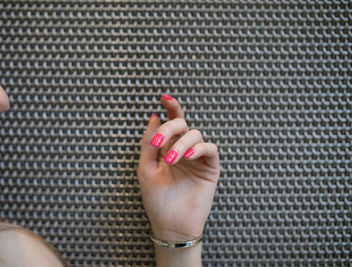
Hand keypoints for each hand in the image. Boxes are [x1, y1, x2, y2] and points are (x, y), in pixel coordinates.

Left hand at [137, 95, 219, 240]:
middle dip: (170, 127)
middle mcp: (182, 150)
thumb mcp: (145, 168)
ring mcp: (197, 158)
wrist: (170, 225)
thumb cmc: (156, 199)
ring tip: (171, 160)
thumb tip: (153, 116)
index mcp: (167, 148)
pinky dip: (199, 148)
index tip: (164, 97)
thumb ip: (148, 143)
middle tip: (159, 144)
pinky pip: (210, 148)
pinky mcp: (210, 168)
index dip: (171, 108)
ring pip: (195, 134)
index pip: (171, 123)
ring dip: (182, 143)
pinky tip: (188, 157)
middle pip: (181, 125)